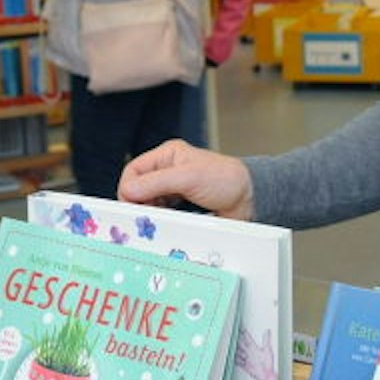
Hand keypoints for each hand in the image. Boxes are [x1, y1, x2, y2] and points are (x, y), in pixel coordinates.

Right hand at [117, 140, 253, 219]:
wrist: (250, 199)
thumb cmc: (227, 180)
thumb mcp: (189, 177)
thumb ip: (157, 183)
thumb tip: (129, 191)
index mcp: (168, 155)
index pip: (134, 170)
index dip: (129, 188)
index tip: (131, 206)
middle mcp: (168, 171)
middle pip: (138, 188)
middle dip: (139, 203)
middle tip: (143, 218)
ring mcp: (173, 189)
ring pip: (148, 203)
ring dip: (149, 213)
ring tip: (156, 221)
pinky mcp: (180, 206)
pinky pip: (161, 214)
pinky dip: (160, 220)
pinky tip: (165, 224)